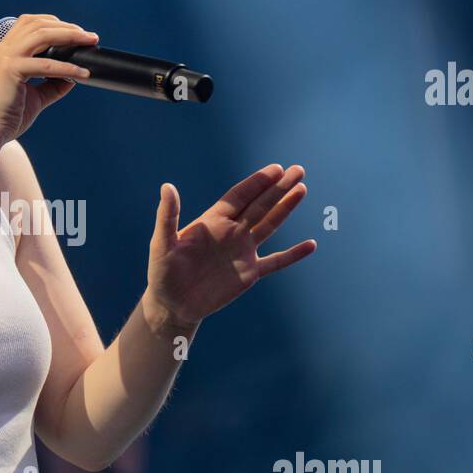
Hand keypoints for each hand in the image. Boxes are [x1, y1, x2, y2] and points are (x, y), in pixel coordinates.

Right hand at [0, 14, 98, 144]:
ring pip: (42, 34)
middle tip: (90, 36)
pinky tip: (82, 73)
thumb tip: (74, 78)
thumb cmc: (6, 117)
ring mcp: (5, 57)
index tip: (75, 32)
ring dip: (70, 36)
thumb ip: (52, 85)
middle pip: (38, 24)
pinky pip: (46, 64)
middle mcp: (2, 49)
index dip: (53, 23)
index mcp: (4, 52)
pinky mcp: (10, 69)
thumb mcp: (35, 97)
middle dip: (67, 26)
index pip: (29, 24)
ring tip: (90, 41)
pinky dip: (68, 67)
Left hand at [144, 164, 316, 328]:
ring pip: (270, 225)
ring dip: (286, 208)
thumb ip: (168, 216)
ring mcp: (243, 252)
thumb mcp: (162, 243)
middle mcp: (232, 232)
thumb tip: (167, 186)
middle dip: (279, 188)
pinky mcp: (249, 274)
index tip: (276, 169)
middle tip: (298, 170)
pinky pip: (276, 262)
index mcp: (213, 221)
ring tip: (302, 189)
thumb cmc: (162, 271)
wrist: (172, 304)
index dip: (257, 182)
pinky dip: (293, 255)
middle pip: (260, 205)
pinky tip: (311, 246)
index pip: (239, 196)